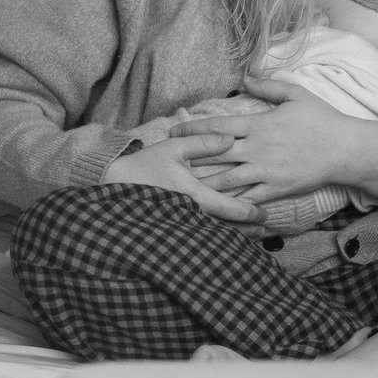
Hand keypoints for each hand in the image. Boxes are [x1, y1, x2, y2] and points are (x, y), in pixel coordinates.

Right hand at [103, 133, 265, 224]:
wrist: (113, 183)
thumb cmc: (144, 165)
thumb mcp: (173, 147)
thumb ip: (203, 142)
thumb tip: (231, 138)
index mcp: (193, 194)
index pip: (229, 207)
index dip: (249, 213)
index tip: (264, 215)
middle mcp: (189, 214)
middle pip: (226, 228)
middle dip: (247, 231)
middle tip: (264, 230)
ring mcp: (180, 224)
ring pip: (214, 235)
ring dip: (234, 237)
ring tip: (251, 238)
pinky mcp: (172, 228)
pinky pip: (199, 237)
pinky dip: (215, 238)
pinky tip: (224, 240)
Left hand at [168, 77, 360, 202]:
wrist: (347, 150)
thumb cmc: (323, 119)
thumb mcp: (296, 95)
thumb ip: (268, 86)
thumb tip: (244, 77)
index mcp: (259, 125)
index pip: (218, 126)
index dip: (193, 128)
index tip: (174, 130)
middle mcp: (257, 149)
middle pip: (215, 153)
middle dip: (190, 157)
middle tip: (168, 160)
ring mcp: (266, 171)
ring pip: (227, 179)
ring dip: (203, 182)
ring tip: (181, 186)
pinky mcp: (276, 189)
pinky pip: (247, 198)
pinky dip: (229, 203)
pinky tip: (212, 206)